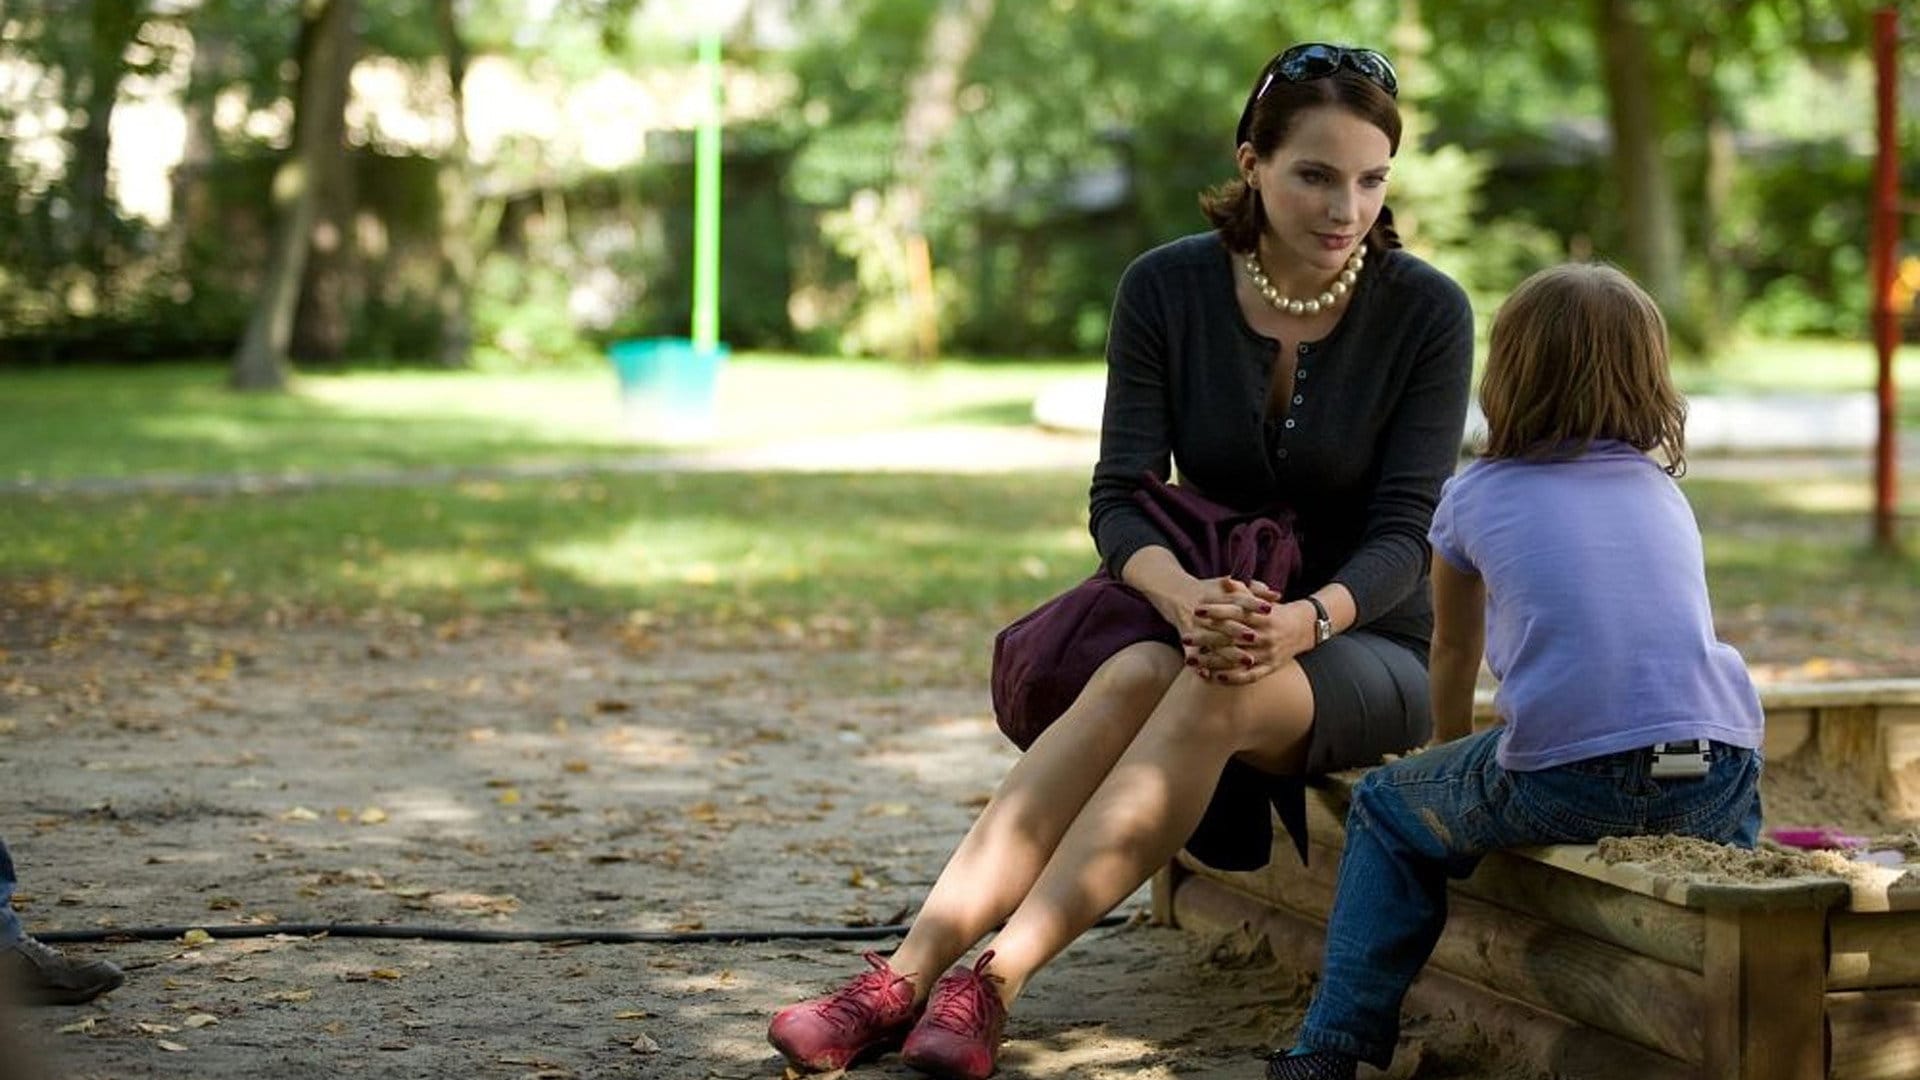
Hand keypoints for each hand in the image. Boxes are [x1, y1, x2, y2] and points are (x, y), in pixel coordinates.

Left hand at [1183, 578, 1297, 685]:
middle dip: (1207, 638)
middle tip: (1185, 637)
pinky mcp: (1270, 668)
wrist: (1304, 628)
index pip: (1237, 613)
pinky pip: (1250, 676)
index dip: (1217, 611)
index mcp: (1264, 617)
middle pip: (1232, 638)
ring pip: (1237, 659)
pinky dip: (1232, 678)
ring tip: (1192, 661)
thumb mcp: (1261, 600)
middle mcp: (1266, 636)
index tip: (1197, 610)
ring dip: (1213, 661)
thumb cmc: (1275, 612)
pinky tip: (1213, 677)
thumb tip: (1225, 580)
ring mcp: (1268, 654)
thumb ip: (1242, 591)